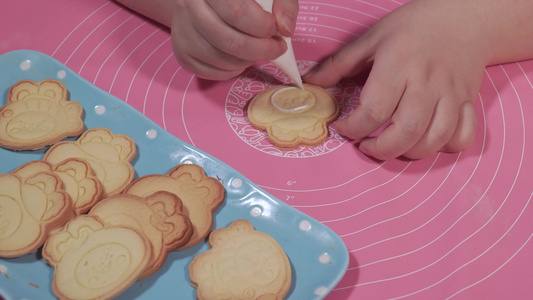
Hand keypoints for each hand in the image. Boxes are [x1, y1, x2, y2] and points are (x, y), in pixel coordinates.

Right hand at [170, 0, 298, 79]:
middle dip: (262, 50)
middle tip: (276, 48)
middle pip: (231, 41)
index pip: (238, 12)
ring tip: (257, 51)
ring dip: (248, 62)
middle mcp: (189, 8)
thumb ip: (283, 3)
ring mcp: (182, 33)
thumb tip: (286, 29)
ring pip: (221, 60)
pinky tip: (240, 59)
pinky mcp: (182, 53)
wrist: (201, 0)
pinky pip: (211, 73)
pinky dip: (232, 71)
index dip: (263, 26)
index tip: (275, 28)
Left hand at [304, 0, 490, 159]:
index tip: (343, 128)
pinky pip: (463, 135)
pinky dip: (447, 147)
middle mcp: (427, 81)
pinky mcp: (469, 100)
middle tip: (366, 146)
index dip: (353, 128)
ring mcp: (452, 93)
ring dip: (410, 152)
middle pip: (406, 131)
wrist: (463, 17)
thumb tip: (310, 83)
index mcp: (399, 64)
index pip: (374, 109)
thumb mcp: (372, 38)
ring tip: (393, 147)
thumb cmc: (413, 27)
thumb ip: (339, 64)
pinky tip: (428, 141)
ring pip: (436, 138)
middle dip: (381, 149)